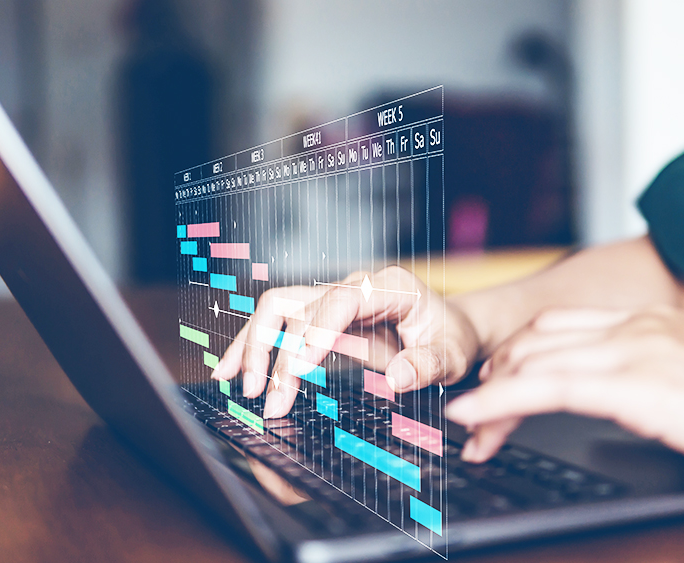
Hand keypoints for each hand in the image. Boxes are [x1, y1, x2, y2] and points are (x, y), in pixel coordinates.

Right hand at [212, 266, 480, 418]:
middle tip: (270, 396)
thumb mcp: (452, 355)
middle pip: (300, 304)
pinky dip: (254, 345)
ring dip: (254, 343)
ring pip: (278, 307)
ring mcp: (333, 299)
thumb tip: (397, 378)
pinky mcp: (320, 317)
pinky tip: (231, 370)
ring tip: (238, 384)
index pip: (341, 299)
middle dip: (277, 349)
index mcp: (388, 285)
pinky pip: (279, 323)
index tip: (298, 369)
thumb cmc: (451, 338)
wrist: (450, 329)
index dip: (315, 331)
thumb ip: (428, 364)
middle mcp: (354, 286)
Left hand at [445, 305, 683, 502]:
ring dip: (491, 394)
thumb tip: (624, 400)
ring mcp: (635, 349)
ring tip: (467, 422)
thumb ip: (654, 380)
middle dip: (499, 373)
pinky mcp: (635, 385)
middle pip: (538, 339)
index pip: (561, 327)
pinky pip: (547, 388)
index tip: (499, 383)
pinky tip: (476, 418)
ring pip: (534, 361)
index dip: (521, 355)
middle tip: (477, 409)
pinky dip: (501, 402)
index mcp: (652, 321)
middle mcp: (637, 325)